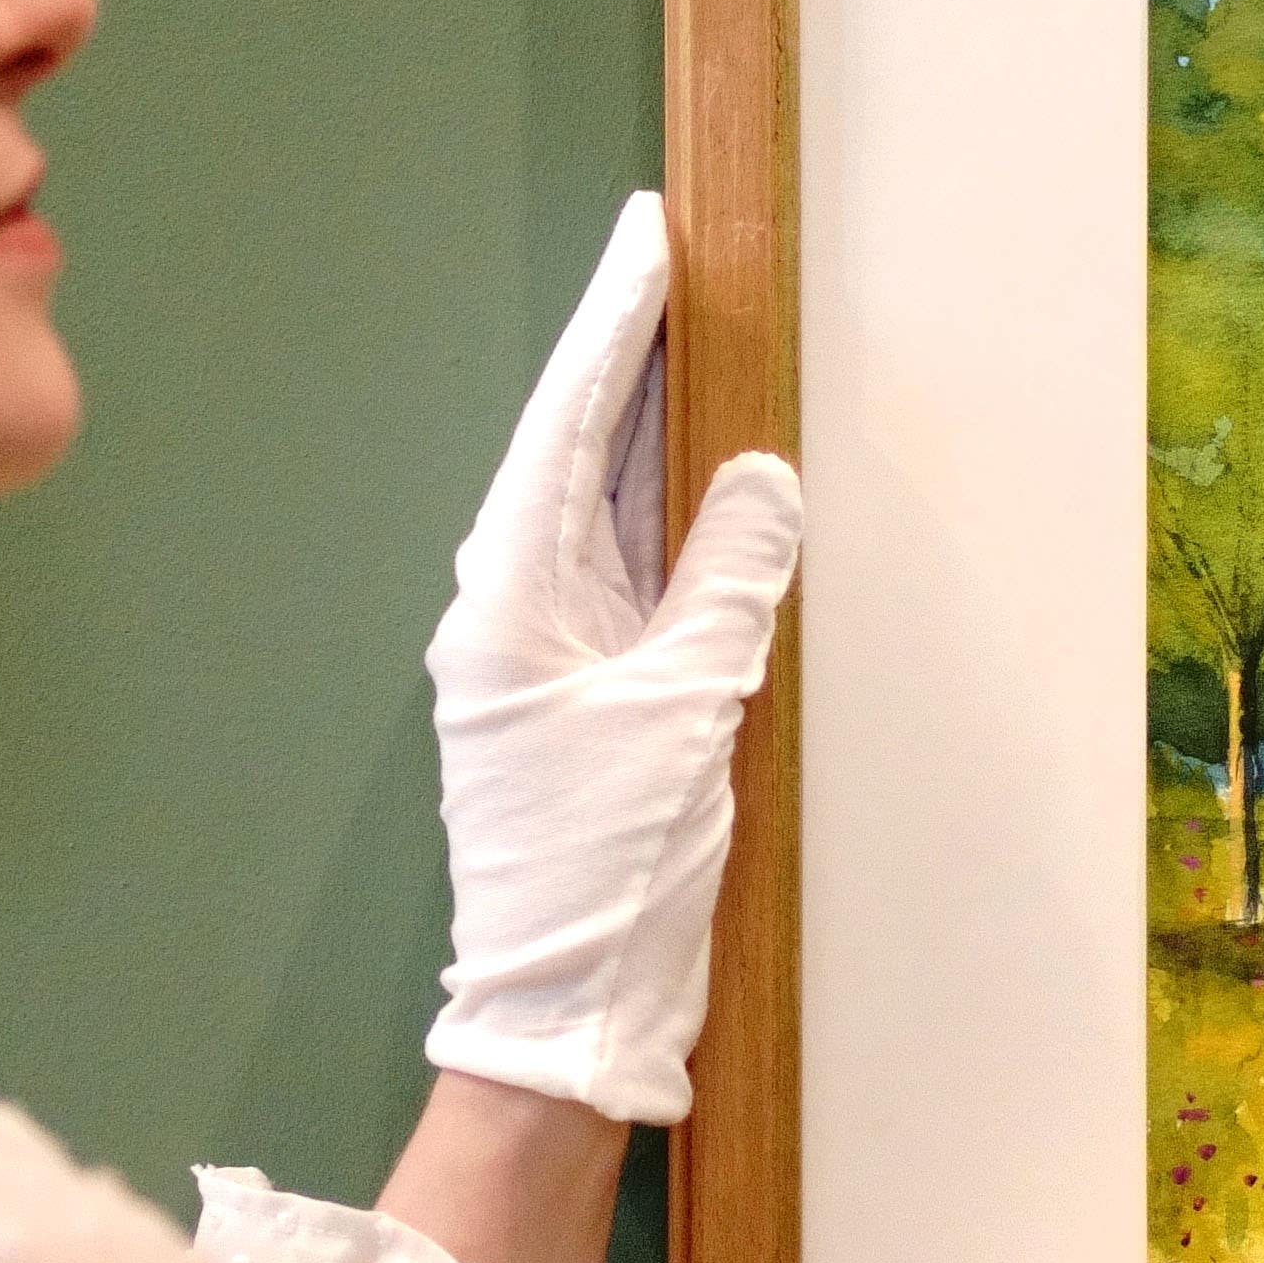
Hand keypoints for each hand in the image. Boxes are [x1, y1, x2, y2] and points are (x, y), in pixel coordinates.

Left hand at [421, 193, 802, 1125]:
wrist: (561, 1017)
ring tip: (679, 345)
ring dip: (636, 433)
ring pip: (591, 514)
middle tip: (664, 266)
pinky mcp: (569, 705)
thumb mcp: (688, 711)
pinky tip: (686, 488)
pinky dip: (652, 519)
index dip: (613, 330)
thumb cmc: (607, 877)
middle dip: (620, 361)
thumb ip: (727, 583)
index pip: (567, 428)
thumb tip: (756, 482)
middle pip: (569, 457)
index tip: (646, 244)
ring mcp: (533, 663)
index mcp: (512, 604)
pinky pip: (612, 576)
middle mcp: (506, 619)